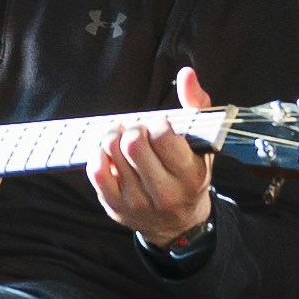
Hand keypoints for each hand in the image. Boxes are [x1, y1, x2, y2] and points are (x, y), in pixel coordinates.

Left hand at [89, 64, 216, 246]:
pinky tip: (110, 151)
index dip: (156, 123)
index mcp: (190, 175)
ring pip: (112, 154)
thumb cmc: (189, 174)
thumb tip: (186, 74)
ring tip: (122, 136)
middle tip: (137, 129)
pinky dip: (99, 154)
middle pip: (133, 144)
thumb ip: (196, 106)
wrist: (178, 224)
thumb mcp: (201, 145)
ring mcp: (137, 202)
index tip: (159, 124)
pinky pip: (96, 171)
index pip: (163, 137)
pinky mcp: (115, 206)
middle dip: (133, 128)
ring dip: (114, 136)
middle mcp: (165, 193)